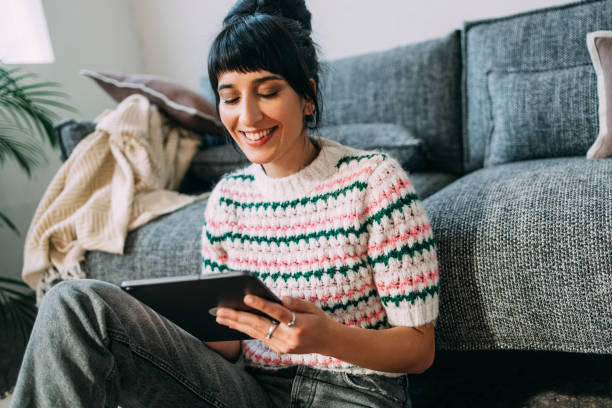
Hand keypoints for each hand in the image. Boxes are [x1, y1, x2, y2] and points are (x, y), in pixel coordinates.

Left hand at [215, 295, 337, 354]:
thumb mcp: (312, 307)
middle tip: (220, 310)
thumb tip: (279, 298)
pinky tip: (234, 324)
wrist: (330, 342)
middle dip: (238, 317)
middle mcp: (289, 337)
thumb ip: (295, 303)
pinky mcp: (280, 350)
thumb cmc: (319, 320)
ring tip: (221, 317)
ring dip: (237, 325)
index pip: (277, 313)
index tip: (246, 297)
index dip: (261, 305)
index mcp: (299, 324)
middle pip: (260, 326)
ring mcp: (284, 346)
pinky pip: (261, 338)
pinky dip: (246, 330)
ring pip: (256, 334)